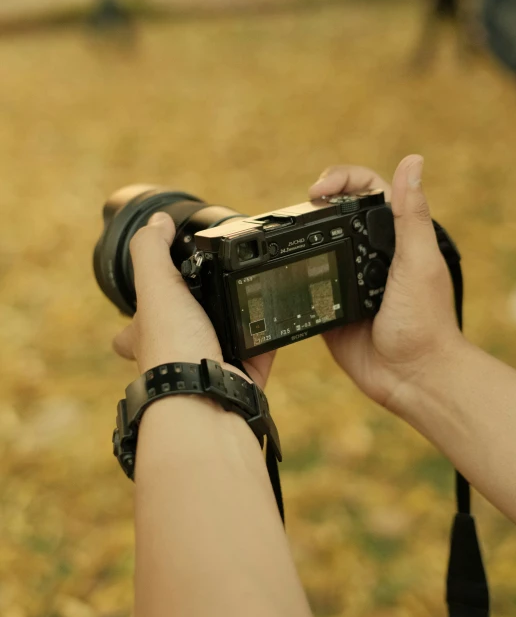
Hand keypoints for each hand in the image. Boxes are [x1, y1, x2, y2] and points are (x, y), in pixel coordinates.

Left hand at [113, 213, 274, 389]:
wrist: (208, 395)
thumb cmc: (172, 347)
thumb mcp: (156, 287)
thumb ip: (152, 251)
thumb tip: (157, 221)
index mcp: (149, 333)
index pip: (134, 323)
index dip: (139, 309)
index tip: (155, 291)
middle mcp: (177, 352)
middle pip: (185, 329)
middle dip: (199, 312)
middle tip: (216, 289)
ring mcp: (211, 364)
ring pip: (225, 337)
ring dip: (239, 319)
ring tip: (256, 290)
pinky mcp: (244, 374)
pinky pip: (261, 348)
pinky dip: (271, 334)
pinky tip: (281, 313)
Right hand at [308, 156, 464, 414]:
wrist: (410, 378)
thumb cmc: (425, 322)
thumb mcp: (418, 262)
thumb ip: (411, 214)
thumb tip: (413, 161)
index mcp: (393, 237)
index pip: (368, 191)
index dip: (343, 180)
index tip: (320, 188)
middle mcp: (369, 254)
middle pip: (336, 213)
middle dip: (314, 201)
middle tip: (299, 206)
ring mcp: (347, 279)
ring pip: (317, 245)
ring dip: (300, 234)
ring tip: (284, 233)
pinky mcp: (329, 305)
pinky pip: (306, 284)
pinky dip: (292, 273)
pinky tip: (280, 267)